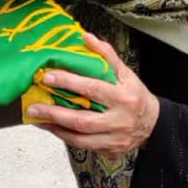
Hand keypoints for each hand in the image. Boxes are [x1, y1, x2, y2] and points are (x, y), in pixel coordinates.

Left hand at [25, 32, 159, 159]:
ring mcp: (114, 138)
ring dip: (56, 128)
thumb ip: (106, 55)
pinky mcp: (109, 150)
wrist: (154, 124)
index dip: (69, 83)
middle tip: (33, 106)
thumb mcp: (126, 73)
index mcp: (123, 97)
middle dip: (55, 113)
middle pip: (83, 120)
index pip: (92, 89)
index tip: (48, 77)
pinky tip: (52, 127)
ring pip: (80, 138)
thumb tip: (86, 37)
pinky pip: (82, 146)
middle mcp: (119, 120)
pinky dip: (64, 137)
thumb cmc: (135, 95)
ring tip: (37, 118)